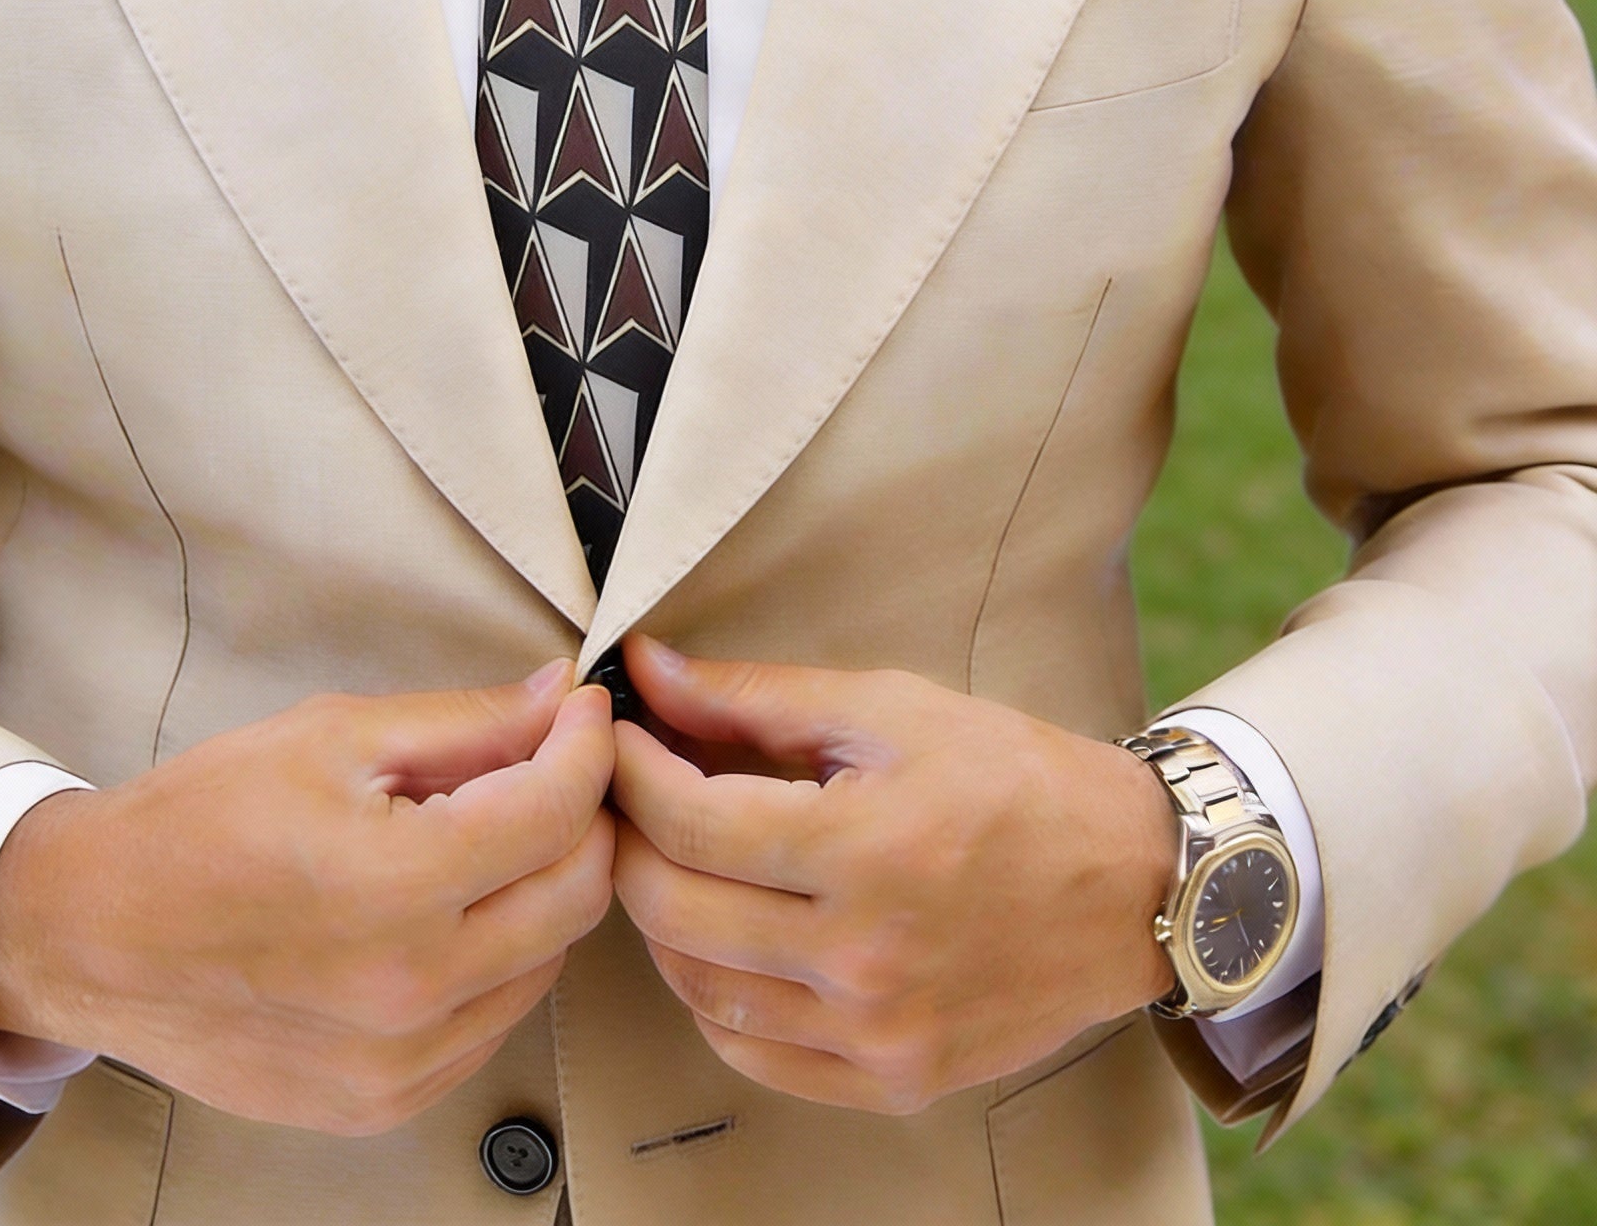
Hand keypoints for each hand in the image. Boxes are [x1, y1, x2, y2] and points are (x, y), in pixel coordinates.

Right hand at [0, 662, 615, 1134]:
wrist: (92, 934)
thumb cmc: (198, 824)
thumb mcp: (332, 736)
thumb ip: (465, 722)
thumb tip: (560, 698)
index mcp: (397, 886)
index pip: (558, 811)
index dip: (587, 746)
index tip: (582, 713)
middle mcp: (411, 990)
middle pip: (577, 894)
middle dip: (583, 816)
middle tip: (552, 767)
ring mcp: (401, 1063)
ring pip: (546, 962)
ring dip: (542, 890)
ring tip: (484, 837)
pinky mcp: (384, 1101)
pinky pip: (492, 1022)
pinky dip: (497, 960)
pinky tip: (446, 912)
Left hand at [608, 636, 1176, 1114]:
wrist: (1135, 884)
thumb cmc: (1015, 779)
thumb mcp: (889, 708)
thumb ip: (755, 696)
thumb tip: (648, 670)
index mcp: (865, 848)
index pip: (688, 821)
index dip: (629, 771)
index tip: (616, 736)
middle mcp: (865, 955)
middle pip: (673, 910)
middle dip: (629, 839)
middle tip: (629, 794)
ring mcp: (878, 1030)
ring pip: (697, 989)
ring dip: (662, 918)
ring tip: (676, 859)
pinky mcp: (893, 1079)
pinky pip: (752, 1055)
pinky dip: (714, 996)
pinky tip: (726, 939)